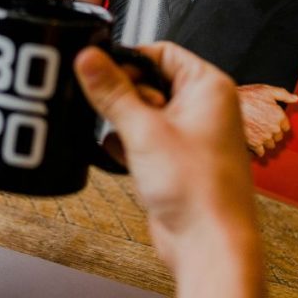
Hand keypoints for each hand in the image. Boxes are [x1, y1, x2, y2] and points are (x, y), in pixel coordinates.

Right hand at [75, 43, 264, 297]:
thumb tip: (89, 57)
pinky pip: (143, 138)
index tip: (101, 69)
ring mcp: (188, 134)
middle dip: (125, 96)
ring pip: (143, 111)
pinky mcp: (174, 159)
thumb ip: (111, 91)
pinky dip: (127, 143)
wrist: (207, 245)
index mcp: (208, 87)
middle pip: (149, 80)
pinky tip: (119, 155)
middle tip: (112, 109)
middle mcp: (202, 107)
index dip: (129, 59)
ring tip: (124, 139)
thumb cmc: (200, 191)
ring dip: (125, 122)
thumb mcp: (143, 129)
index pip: (161, 52)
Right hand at [236, 84, 297, 156]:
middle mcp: (274, 127)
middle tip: (262, 126)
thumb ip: (283, 94)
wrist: (227, 105)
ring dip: (265, 141)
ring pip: (270, 144)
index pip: (285, 127)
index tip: (270, 121)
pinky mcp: (255, 144)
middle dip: (272, 132)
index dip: (278, 123)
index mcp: (279, 115)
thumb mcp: (266, 90)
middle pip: (278, 137)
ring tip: (256, 133)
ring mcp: (265, 137)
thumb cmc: (246, 96)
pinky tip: (252, 141)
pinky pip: (261, 152)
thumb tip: (295, 98)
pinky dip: (257, 149)